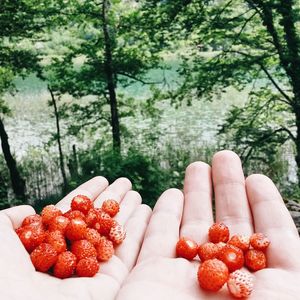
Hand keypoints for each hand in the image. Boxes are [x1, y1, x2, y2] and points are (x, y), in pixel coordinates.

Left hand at [0, 177, 150, 299]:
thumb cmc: (0, 277)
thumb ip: (9, 221)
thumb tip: (26, 211)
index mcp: (47, 248)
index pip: (73, 215)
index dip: (88, 196)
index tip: (102, 180)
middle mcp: (71, 259)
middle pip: (97, 223)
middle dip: (111, 202)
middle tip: (125, 183)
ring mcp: (92, 272)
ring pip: (114, 236)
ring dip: (128, 213)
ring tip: (137, 193)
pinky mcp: (110, 284)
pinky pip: (129, 253)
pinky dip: (139, 231)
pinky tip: (146, 211)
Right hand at [117, 150, 299, 299]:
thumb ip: (295, 279)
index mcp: (262, 293)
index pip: (268, 240)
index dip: (263, 206)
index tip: (256, 177)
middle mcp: (223, 285)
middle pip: (228, 225)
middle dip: (227, 187)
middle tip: (224, 156)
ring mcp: (183, 281)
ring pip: (191, 226)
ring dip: (195, 193)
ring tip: (198, 164)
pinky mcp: (149, 278)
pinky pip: (156, 238)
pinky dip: (163, 214)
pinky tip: (169, 193)